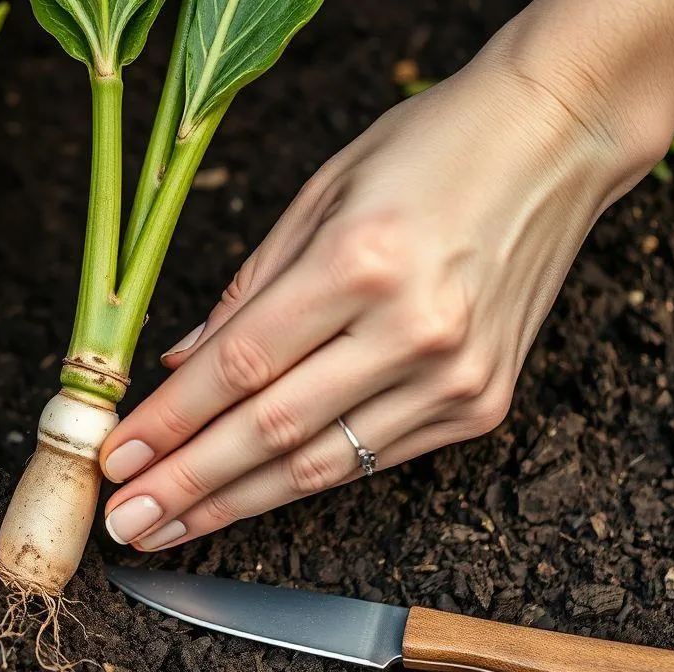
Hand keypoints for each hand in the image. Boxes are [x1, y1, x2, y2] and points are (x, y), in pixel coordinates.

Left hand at [94, 4, 673, 551]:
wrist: (557, 140)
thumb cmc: (431, 149)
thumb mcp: (318, 195)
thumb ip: (246, 293)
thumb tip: (180, 366)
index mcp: (361, 262)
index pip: (239, 366)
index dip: (170, 422)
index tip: (116, 457)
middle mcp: (413, 330)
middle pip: (271, 430)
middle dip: (187, 484)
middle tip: (127, 522)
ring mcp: (456, 377)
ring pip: (320, 465)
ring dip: (236, 503)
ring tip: (172, 528)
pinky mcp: (481, 406)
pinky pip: (371, 460)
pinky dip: (302, 481)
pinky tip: (249, 498)